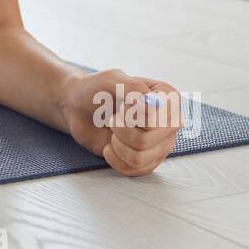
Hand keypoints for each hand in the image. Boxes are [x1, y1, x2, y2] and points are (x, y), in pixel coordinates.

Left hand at [56, 69, 180, 175]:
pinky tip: (110, 145)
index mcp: (168, 98)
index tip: (123, 104)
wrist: (79, 108)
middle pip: (147, 139)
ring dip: (117, 144)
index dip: (133, 114)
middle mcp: (170, 122)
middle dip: (120, 129)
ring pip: (139, 157)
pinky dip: (114, 158)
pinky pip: (134, 170)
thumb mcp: (111, 78)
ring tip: (113, 131)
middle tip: (114, 117)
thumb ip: (132, 86)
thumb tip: (150, 103)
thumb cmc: (97, 90)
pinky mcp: (149, 161)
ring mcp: (161, 144)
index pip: (158, 117)